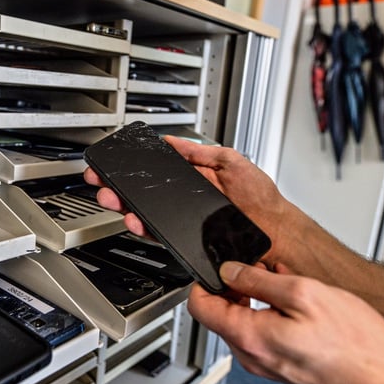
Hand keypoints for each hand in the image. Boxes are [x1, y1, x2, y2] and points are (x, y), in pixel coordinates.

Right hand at [84, 136, 290, 265]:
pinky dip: (146, 229)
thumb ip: (200, 152)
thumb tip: (172, 140)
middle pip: (145, 196)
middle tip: (106, 185)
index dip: (134, 170)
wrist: (276, 234)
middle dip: (121, 189)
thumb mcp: (232, 162)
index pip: (157, 174)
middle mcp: (187, 203)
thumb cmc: (263, 201)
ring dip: (129, 209)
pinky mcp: (188, 243)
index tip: (115, 165)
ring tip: (119, 203)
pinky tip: (139, 222)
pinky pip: (161, 236)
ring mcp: (186, 224)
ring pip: (148, 216)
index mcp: (195, 181)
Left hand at [188, 262, 383, 383]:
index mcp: (249, 338)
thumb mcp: (303, 292)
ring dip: (260, 298)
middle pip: (222, 313)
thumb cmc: (355, 344)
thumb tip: (229, 269)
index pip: (199, 307)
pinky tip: (300, 303)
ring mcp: (267, 364)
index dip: (204, 280)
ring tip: (290, 284)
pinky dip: (274, 313)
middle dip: (237, 286)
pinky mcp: (284, 366)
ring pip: (246, 322)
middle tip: (264, 268)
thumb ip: (259, 279)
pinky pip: (265, 333)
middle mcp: (252, 357)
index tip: (217, 264)